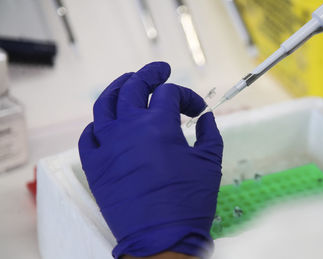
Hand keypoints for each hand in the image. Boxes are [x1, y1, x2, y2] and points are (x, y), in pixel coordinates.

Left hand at [78, 62, 222, 257]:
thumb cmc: (189, 200)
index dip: (188, 97)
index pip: (170, 94)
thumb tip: (207, 118)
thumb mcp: (210, 163)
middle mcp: (128, 128)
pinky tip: (107, 124)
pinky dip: (97, 126)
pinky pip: (88, 137)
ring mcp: (107, 146)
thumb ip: (210, 134)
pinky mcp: (95, 166)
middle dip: (150, 74)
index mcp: (158, 125)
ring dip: (117, 88)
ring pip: (104, 105)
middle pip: (133, 87)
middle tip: (161, 71)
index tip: (197, 110)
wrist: (161, 239)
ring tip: (127, 82)